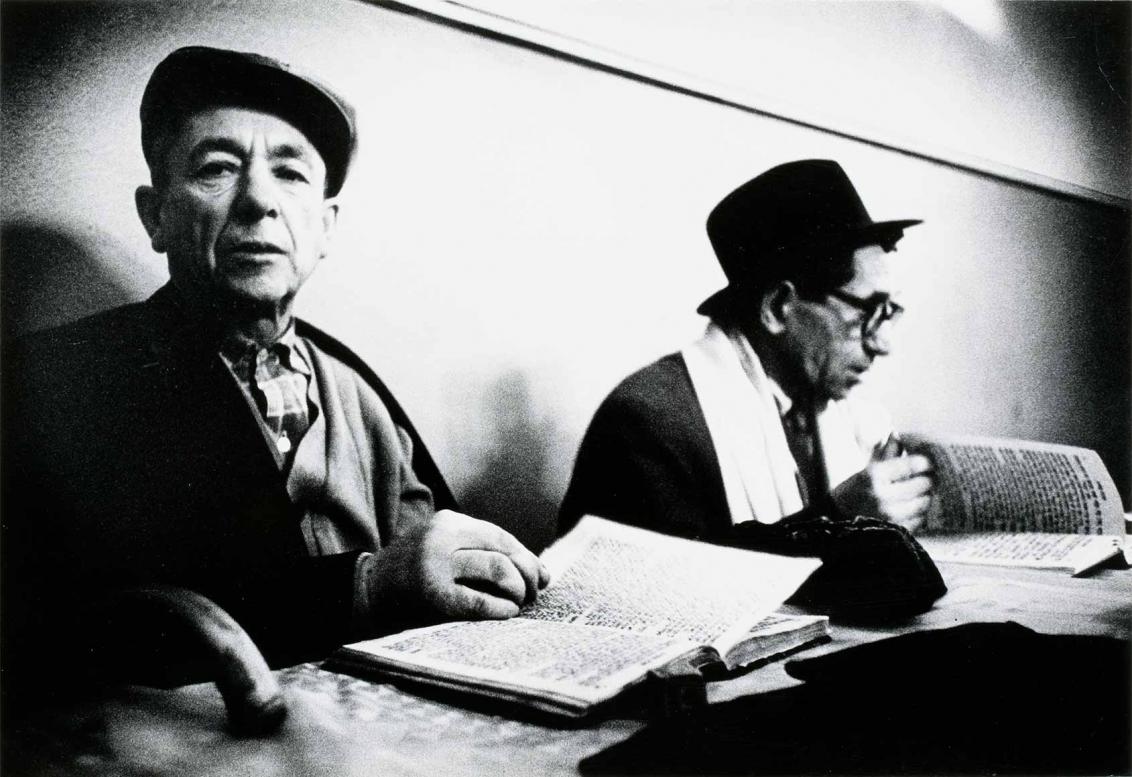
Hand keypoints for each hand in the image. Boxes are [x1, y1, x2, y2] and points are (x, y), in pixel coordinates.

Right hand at [368, 510, 549, 622]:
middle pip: (503, 551)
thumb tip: (543, 574)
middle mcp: (441, 536)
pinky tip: (506, 613)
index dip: (526, 557)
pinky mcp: (431, 594)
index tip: (542, 577)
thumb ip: (485, 555)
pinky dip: (500, 608)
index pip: (499, 536)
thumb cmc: (414, 577)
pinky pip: (479, 601)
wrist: (366, 593)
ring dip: (518, 590)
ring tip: (519, 604)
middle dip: (527, 575)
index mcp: (447, 522)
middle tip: (532, 595)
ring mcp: (434, 564)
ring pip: (498, 569)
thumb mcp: (445, 553)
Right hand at [830, 438, 933, 530]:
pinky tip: (913, 508)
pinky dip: (920, 513)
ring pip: (924, 502)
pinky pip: (919, 519)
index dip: (925, 462)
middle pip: (922, 484)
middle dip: (928, 479)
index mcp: (875, 475)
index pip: (911, 465)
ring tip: (921, 493)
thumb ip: (886, 452)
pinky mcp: (894, 529)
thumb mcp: (868, 468)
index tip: (928, 462)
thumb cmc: (855, 489)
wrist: (838, 516)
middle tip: (928, 477)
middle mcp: (882, 495)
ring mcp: (889, 515)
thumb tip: (897, 434)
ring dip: (926, 496)